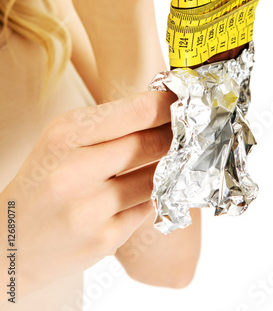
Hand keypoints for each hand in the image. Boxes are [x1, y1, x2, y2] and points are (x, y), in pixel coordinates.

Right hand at [0, 90, 175, 298]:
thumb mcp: (62, 140)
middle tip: (184, 129)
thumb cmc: (43, 181)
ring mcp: (90, 210)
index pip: (135, 112)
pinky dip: (152, 196)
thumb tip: (159, 110)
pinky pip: (147, 207)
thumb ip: (107, 124)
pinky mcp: (104, 240)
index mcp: (64, 136)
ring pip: (154, 178)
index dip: (166, 105)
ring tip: (169, 158)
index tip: (181, 101)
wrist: (11, 242)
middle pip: (148, 144)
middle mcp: (75, 172)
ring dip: (168, 167)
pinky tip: (143, 190)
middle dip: (174, 135)